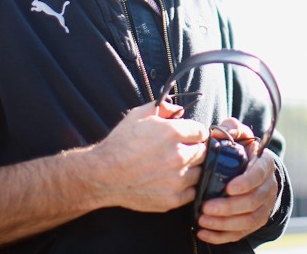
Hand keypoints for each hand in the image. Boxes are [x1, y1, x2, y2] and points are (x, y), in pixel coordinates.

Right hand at [88, 101, 208, 212]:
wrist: (102, 175)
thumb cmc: (120, 143)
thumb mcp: (139, 115)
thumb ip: (163, 107)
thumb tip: (179, 110)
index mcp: (173, 133)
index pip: (202, 131)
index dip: (194, 132)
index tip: (187, 136)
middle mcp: (178, 156)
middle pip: (203, 151)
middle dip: (194, 149)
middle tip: (179, 151)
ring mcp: (177, 180)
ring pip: (200, 172)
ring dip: (191, 168)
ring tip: (174, 167)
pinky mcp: (173, 199)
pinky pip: (192, 191)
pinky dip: (186, 187)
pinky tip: (172, 181)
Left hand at [194, 117, 278, 243]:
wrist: (253, 171)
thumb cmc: (242, 151)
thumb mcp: (239, 137)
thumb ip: (231, 129)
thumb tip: (220, 131)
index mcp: (265, 165)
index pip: (259, 175)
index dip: (246, 183)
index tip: (229, 188)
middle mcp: (268, 187)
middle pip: (253, 202)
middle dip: (229, 207)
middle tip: (206, 207)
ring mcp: (263, 206)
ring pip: (248, 221)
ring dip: (224, 223)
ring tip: (202, 220)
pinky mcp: (255, 221)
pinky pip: (241, 233)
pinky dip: (221, 236)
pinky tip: (203, 232)